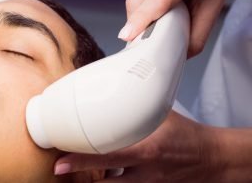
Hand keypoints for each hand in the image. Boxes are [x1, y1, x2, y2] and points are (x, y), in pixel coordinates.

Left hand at [54, 111, 220, 181]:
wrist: (209, 158)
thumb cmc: (184, 134)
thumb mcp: (160, 115)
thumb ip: (136, 106)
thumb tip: (112, 94)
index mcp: (147, 147)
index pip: (108, 155)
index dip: (82, 159)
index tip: (61, 160)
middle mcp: (145, 169)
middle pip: (105, 177)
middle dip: (80, 172)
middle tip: (59, 168)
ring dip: (93, 181)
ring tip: (74, 174)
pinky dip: (111, 182)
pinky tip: (102, 176)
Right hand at [119, 0, 242, 56]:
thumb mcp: (215, 8)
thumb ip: (196, 35)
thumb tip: (178, 56)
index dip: (142, 18)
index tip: (127, 36)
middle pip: (139, 1)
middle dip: (138, 23)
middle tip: (148, 35)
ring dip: (140, 12)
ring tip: (161, 10)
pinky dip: (142, 0)